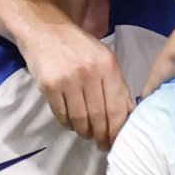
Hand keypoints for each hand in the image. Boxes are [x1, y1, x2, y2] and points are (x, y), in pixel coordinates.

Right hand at [17, 20, 133, 149]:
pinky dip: (68, 124)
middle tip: (102, 145)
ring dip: (84, 132)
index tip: (117, 141)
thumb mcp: (105, 59)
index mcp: (108, 66)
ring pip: (80, 120)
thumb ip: (118, 86)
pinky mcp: (49, 85)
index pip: (117, 108)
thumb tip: (130, 115)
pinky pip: (61, 115)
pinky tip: (72, 123)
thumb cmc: (79, 47)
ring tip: (87, 133)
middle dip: (102, 136)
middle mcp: (89, 73)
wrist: (44, 30)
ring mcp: (67, 79)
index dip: (118, 131)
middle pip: (98, 117)